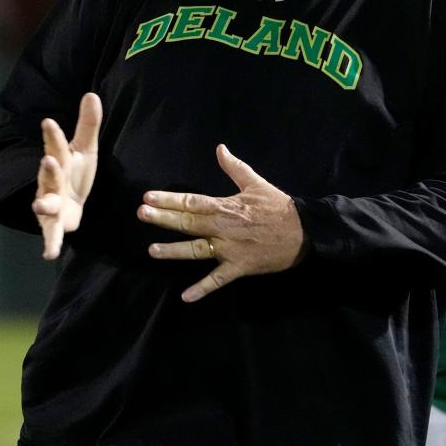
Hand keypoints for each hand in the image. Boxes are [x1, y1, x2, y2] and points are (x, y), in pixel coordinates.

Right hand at [32, 92, 102, 259]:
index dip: (53, 135)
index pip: (57, 146)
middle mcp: (51, 182)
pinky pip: (51, 234)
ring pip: (44, 203)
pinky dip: (50, 244)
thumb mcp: (86, 148)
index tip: (48, 121)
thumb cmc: (76, 171)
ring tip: (42, 205)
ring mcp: (50, 203)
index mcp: (60, 161)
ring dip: (43, 204)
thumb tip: (91, 93)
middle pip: (49, 174)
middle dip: (49, 169)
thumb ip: (88, 124)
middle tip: (48, 160)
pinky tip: (50, 254)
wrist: (71, 203)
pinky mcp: (54, 223)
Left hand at [138, 144, 307, 301]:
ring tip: (152, 251)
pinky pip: (218, 279)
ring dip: (174, 251)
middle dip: (164, 219)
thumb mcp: (257, 184)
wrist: (303, 232)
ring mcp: (230, 250)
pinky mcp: (239, 267)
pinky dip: (203, 288)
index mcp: (227, 207)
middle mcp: (224, 228)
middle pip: (189, 223)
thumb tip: (220, 149)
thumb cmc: (279, 207)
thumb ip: (235, 168)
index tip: (148, 197)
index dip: (170, 199)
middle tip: (141, 214)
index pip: (193, 201)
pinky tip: (186, 297)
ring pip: (197, 250)